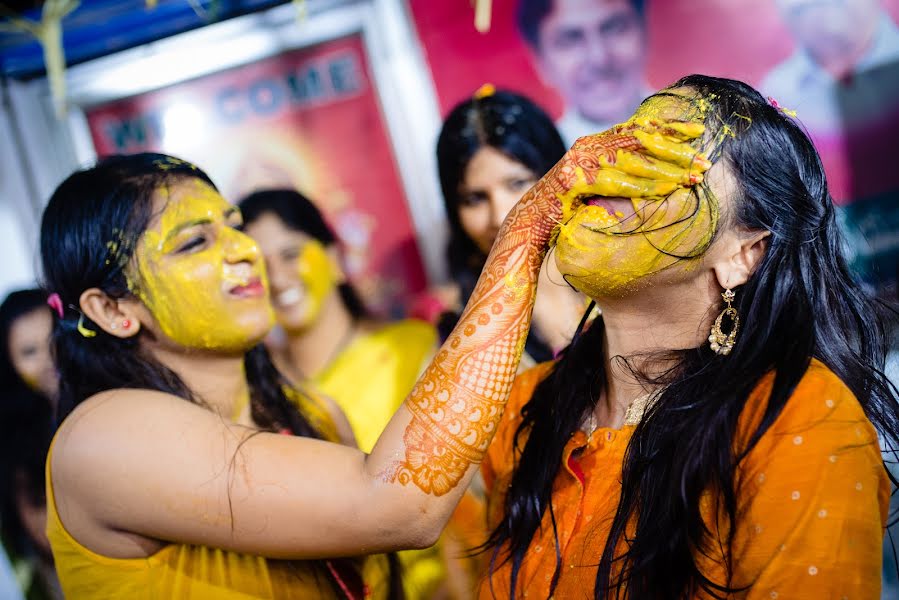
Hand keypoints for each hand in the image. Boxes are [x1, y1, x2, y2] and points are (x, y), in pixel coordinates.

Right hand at [507, 119, 711, 249]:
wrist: (532, 220)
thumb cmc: (567, 206)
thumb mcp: (597, 181)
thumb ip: (619, 171)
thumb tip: (654, 168)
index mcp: (596, 142)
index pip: (638, 128)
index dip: (669, 128)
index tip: (698, 132)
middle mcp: (589, 145)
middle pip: (641, 140)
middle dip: (676, 149)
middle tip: (704, 158)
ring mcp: (581, 161)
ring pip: (635, 160)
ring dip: (667, 168)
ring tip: (693, 175)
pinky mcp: (576, 179)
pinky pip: (619, 181)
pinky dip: (645, 185)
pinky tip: (667, 189)